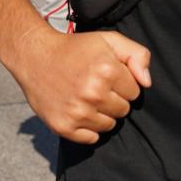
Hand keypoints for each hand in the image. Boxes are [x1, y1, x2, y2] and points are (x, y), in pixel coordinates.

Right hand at [11, 28, 151, 143]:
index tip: (108, 76)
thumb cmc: (75, 48)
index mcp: (107, 71)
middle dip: (114, 99)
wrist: (34, 56)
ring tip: (86, 98)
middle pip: (124, 110)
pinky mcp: (64, 127)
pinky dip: (88, 129)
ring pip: (109, 125)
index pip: (135, 92)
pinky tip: (79, 111)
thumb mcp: (109, 41)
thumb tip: (146, 83)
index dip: (123, 84)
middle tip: (95, 86)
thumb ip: (137, 55)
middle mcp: (93, 93)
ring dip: (102, 114)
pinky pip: (92, 139)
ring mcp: (77, 112)